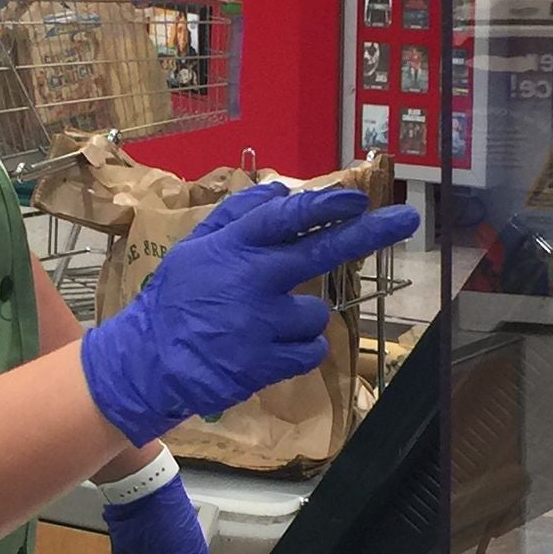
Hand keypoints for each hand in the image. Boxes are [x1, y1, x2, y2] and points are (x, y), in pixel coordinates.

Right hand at [81, 185, 420, 445]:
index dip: (326, 205)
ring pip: (316, 314)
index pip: (286, 217)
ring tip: (263, 325)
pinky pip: (310, 350)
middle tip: (405, 219)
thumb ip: (238, 217)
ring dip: (301, 319)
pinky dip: (299, 349)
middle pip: (321, 252)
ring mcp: (259, 323)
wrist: (147, 362)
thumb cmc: (177, 300)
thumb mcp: (196, 248)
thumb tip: (282, 190)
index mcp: (232, 248)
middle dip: (367, 233)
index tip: (358, 199)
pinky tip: (269, 349)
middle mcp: (249, 280)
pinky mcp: (265, 363)